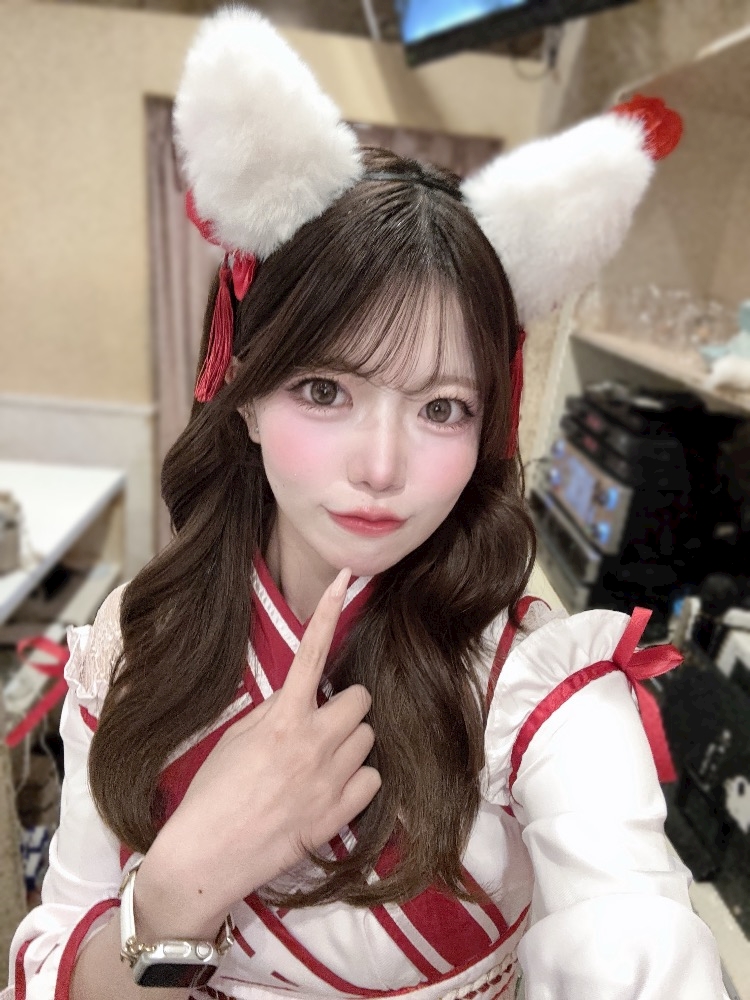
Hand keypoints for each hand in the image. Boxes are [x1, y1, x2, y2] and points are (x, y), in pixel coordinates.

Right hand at [139, 568, 379, 932]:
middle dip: (345, 706)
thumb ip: (274, 712)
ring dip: (350, 742)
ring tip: (319, 762)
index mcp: (283, 718)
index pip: (312, 652)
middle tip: (320, 724)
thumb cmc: (212, 794)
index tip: (348, 579)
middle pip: (360, 700)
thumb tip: (299, 698)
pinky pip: (372, 779)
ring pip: (368, 738)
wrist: (207, 858)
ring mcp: (331, 780)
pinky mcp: (341, 815)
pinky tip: (330, 790)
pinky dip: (356, 781)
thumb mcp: (235, 738)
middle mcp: (314, 743)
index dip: (330, 611)